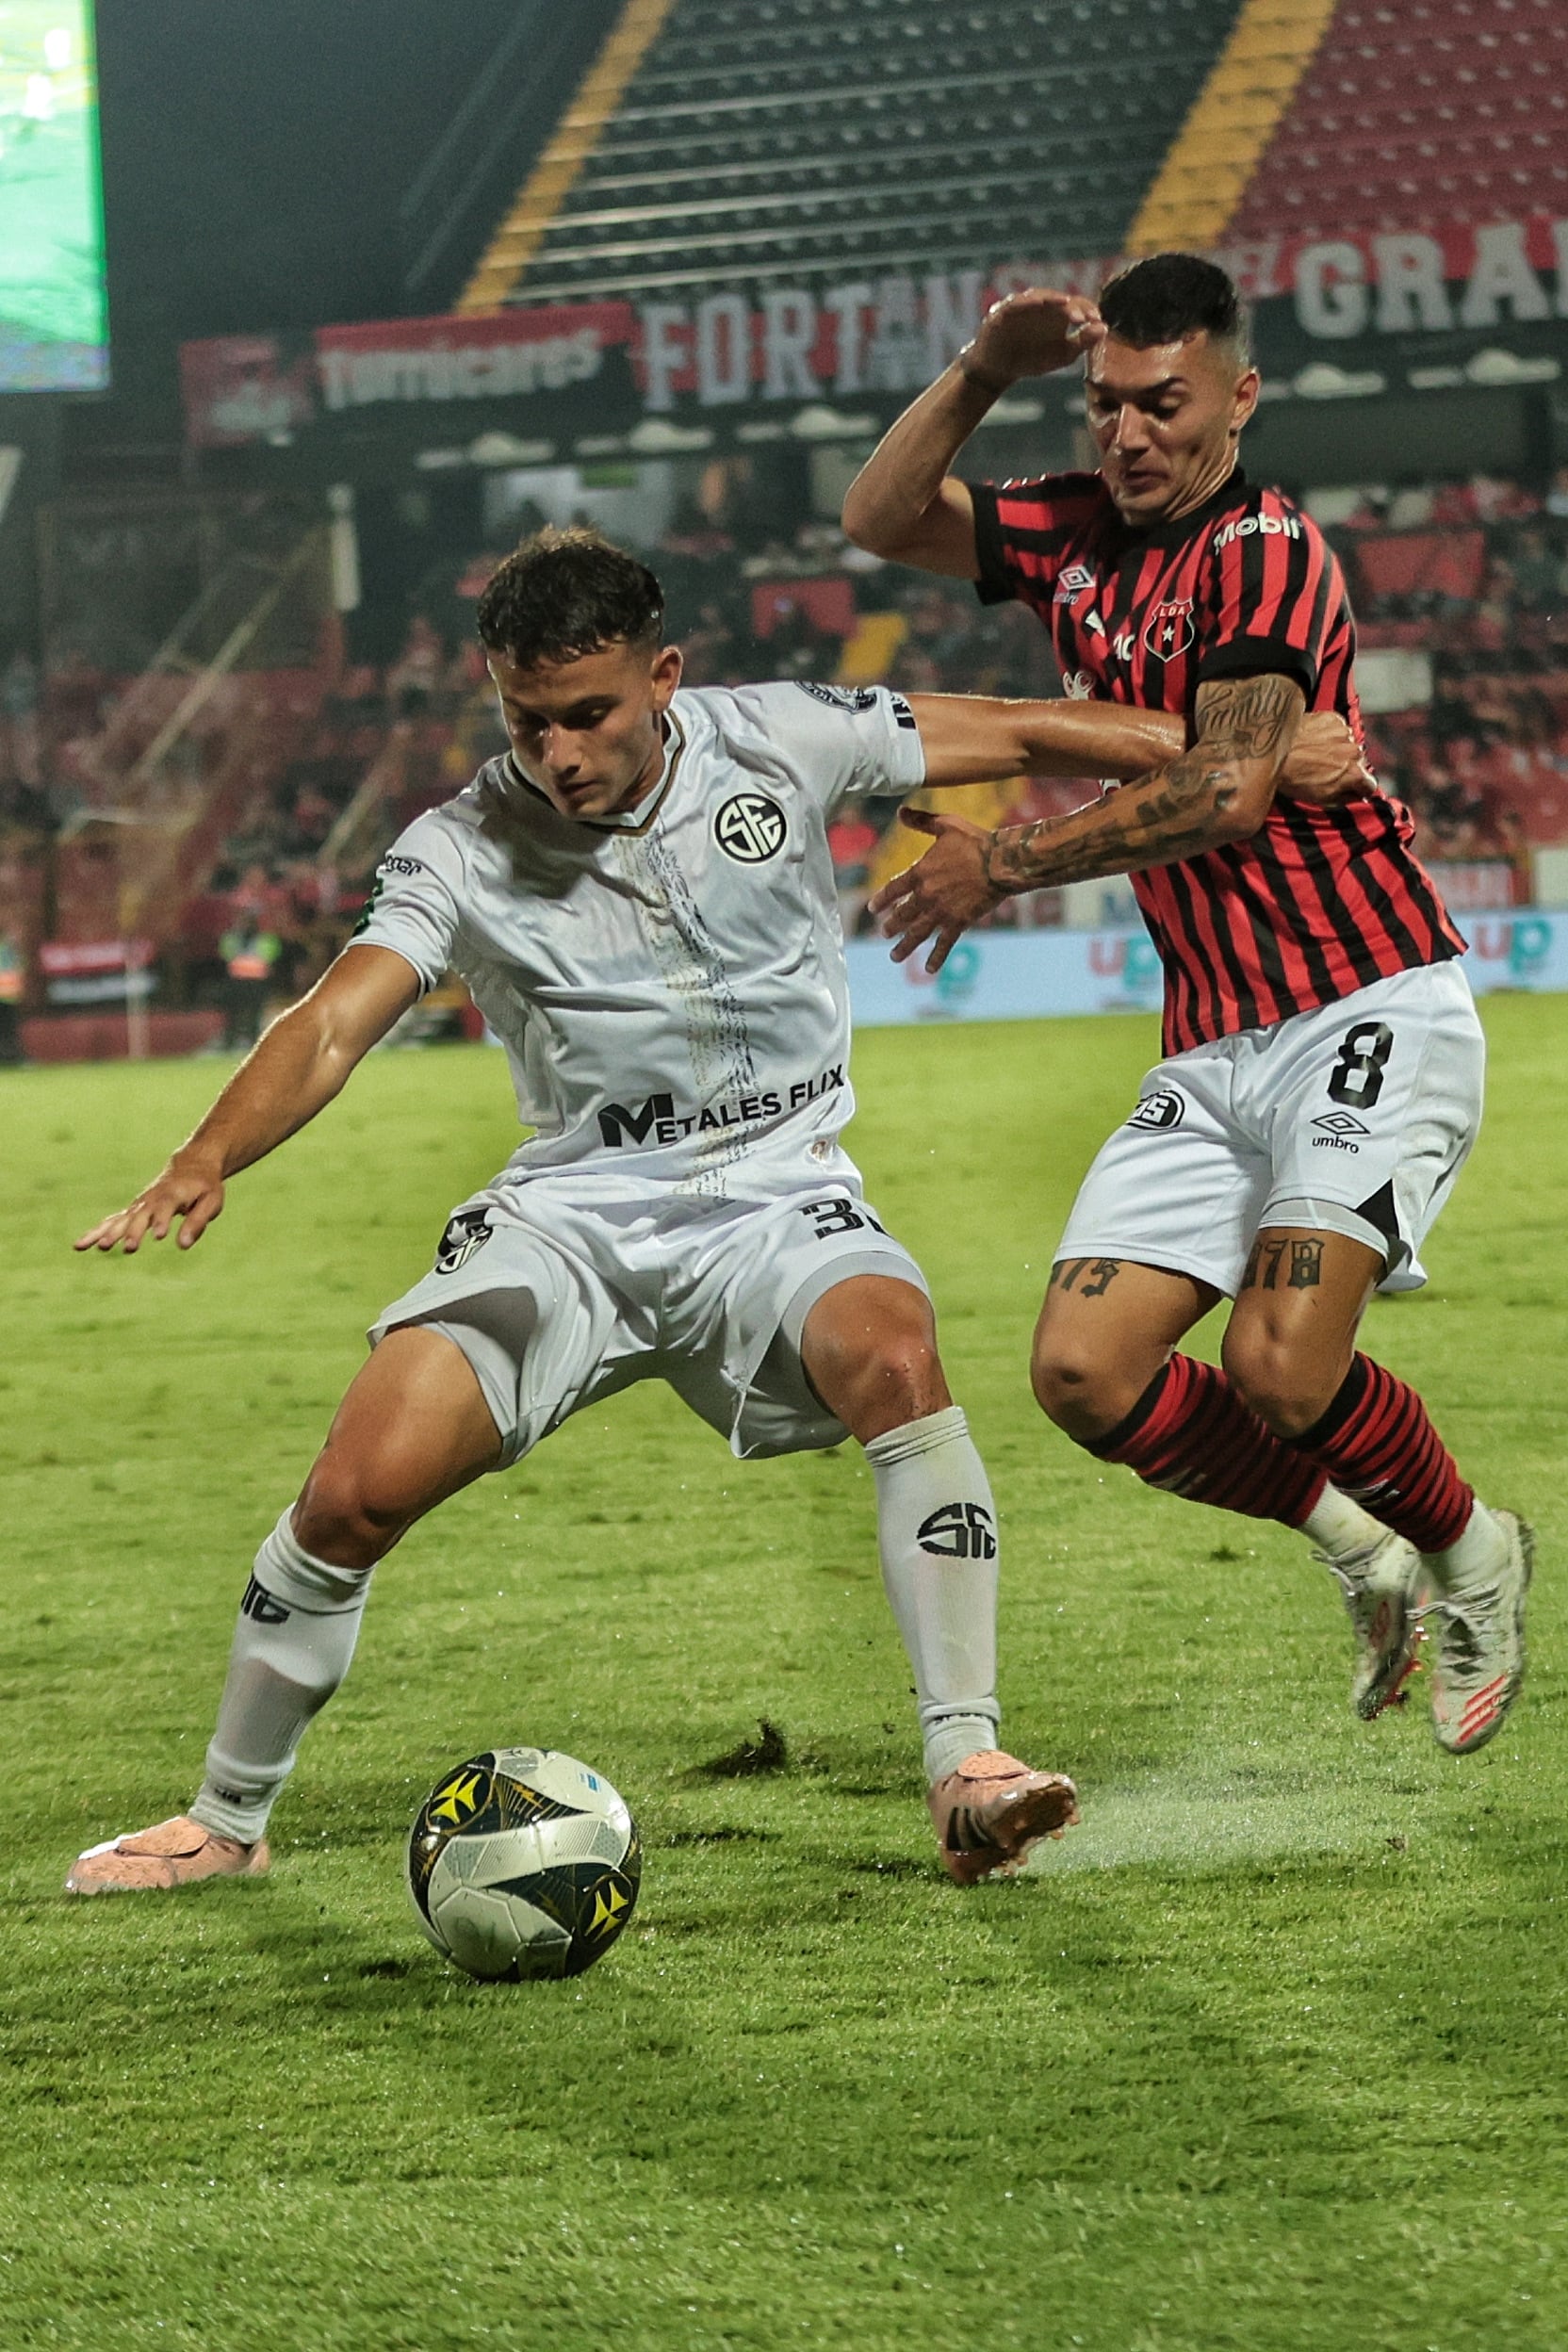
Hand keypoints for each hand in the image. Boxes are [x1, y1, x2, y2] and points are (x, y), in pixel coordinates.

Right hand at [75, 1154, 225, 1254]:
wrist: (190, 1165)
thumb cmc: (205, 1186)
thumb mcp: (211, 1202)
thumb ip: (198, 1222)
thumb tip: (182, 1245)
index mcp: (173, 1194)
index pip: (165, 1208)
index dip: (161, 1220)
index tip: (159, 1236)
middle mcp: (152, 1199)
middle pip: (140, 1216)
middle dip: (134, 1232)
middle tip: (128, 1248)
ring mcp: (140, 1204)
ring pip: (121, 1219)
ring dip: (109, 1233)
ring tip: (98, 1247)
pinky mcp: (133, 1210)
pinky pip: (112, 1221)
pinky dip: (97, 1232)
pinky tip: (81, 1245)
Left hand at [867, 808, 1002, 972]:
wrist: (1000, 862)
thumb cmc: (975, 840)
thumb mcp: (946, 825)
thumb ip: (921, 821)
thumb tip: (901, 811)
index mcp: (920, 872)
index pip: (893, 889)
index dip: (881, 900)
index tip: (872, 909)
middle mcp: (926, 895)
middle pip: (902, 915)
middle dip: (891, 926)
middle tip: (884, 934)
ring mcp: (942, 911)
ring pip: (917, 932)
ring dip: (905, 946)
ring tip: (894, 956)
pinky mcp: (959, 922)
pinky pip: (945, 943)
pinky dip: (936, 957)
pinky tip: (929, 969)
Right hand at [966, 288, 1106, 386]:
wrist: (999, 368)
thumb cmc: (1032, 358)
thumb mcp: (1062, 355)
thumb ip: (1082, 342)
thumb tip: (1104, 328)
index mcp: (1059, 315)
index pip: (1077, 306)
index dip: (1088, 310)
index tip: (1097, 320)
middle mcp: (1043, 306)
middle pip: (1060, 300)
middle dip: (1072, 307)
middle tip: (1083, 318)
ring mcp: (1023, 306)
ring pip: (1040, 296)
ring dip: (1052, 299)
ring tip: (1064, 303)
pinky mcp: (1004, 311)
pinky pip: (1015, 303)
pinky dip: (1027, 301)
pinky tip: (1037, 302)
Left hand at [1280, 712, 1377, 806]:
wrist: (1274, 751)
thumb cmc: (1294, 777)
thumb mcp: (1322, 799)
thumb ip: (1346, 798)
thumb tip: (1357, 796)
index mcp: (1354, 773)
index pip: (1370, 785)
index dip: (1360, 789)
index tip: (1352, 789)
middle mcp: (1354, 751)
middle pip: (1359, 763)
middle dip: (1347, 768)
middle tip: (1326, 771)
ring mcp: (1344, 733)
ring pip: (1348, 744)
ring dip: (1338, 750)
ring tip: (1316, 755)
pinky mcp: (1333, 719)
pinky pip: (1338, 729)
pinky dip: (1329, 735)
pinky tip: (1314, 742)